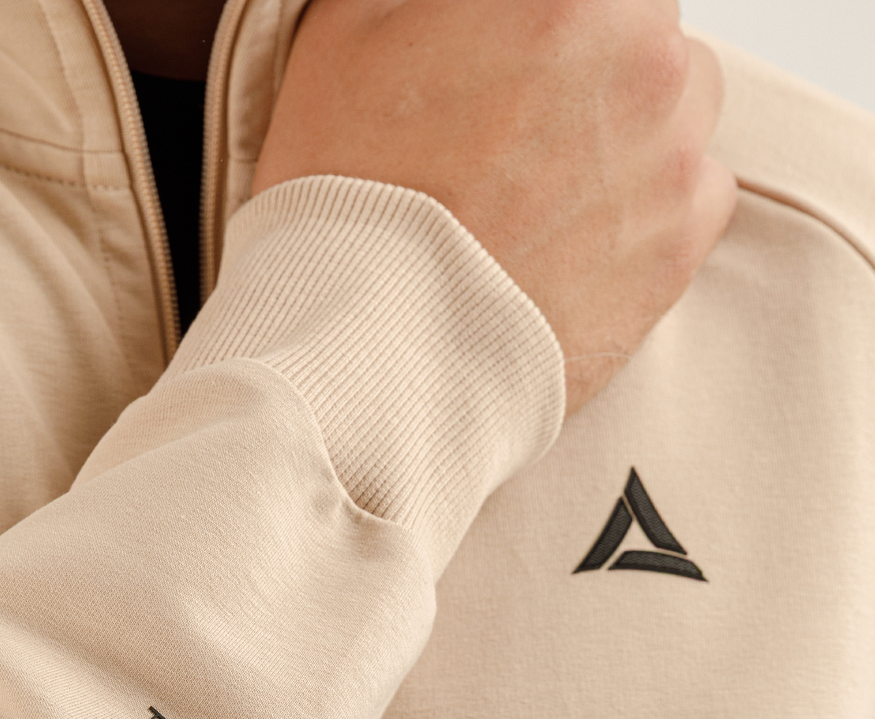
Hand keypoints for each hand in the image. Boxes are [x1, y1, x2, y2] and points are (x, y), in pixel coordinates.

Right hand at [253, 0, 736, 413]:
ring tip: (551, 177)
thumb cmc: (350, 197)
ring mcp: (671, 156)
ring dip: (632, 121)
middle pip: (642, 22)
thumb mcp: (350, 28)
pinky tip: (580, 231)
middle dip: (591, 53)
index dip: (541, 19)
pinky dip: (652, 202)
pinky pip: (699, 192)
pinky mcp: (678, 247)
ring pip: (683, 101)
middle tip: (518, 110)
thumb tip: (457, 10)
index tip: (512, 46)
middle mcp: (642, 59)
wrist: (375, 354)